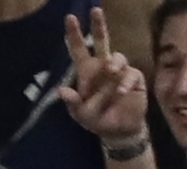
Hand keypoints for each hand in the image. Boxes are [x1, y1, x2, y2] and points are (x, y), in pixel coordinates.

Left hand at [62, 8, 147, 144]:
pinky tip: (121, 92)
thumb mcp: (81, 114)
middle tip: (95, 10)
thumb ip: (72, 103)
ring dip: (113, 63)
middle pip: (102, 41)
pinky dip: (125, 82)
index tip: (70, 18)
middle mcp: (102, 68)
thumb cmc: (97, 119)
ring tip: (110, 73)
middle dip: (98, 25)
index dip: (74, 35)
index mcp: (86, 73)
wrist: (118, 129)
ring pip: (117, 57)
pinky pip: (130, 74)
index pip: (79, 50)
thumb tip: (60, 90)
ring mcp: (119, 72)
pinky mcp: (133, 78)